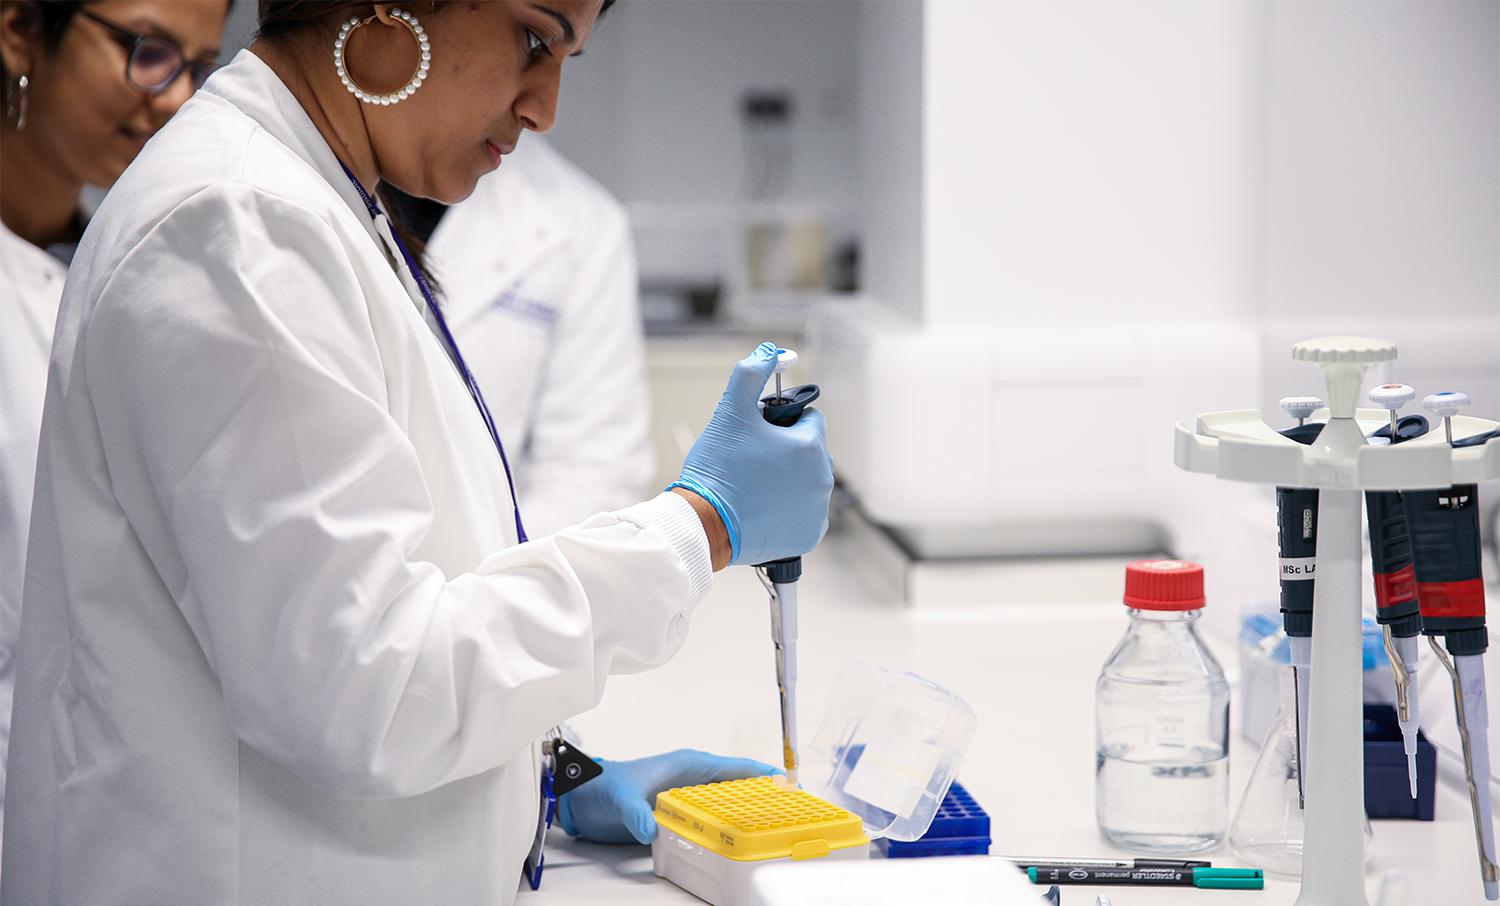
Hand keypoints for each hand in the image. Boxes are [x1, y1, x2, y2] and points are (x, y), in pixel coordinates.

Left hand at [556, 749, 778, 843]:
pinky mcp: (680, 814)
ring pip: (729, 803)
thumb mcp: (621, 799)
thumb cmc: (604, 786)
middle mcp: (693, 779)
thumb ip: (637, 813)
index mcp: (688, 765)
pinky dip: (729, 826)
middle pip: (739, 785)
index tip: (787, 783)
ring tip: (773, 826)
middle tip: (791, 811)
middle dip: (765, 795)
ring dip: (749, 812)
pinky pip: (713, 819)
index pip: (735, 767)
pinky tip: (738, 841)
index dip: (763, 775)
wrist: (585, 799)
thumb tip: (650, 828)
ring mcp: (688, 797)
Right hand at [669, 342, 833, 565]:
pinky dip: (790, 510)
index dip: (784, 423)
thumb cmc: (717, 469)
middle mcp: (822, 479)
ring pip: (808, 483)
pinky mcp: (809, 535)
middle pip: (811, 452)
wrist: (704, 525)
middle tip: (753, 461)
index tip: (761, 435)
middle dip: (788, 452)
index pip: (810, 420)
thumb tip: (771, 351)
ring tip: (756, 486)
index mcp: (810, 447)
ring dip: (790, 480)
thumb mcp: (729, 412)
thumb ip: (750, 374)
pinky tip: (765, 509)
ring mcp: (817, 511)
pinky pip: (806, 514)